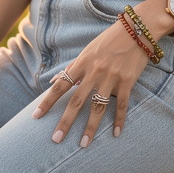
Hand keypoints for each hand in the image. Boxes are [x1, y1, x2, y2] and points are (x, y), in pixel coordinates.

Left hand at [32, 13, 149, 147]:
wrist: (137, 29)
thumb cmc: (110, 39)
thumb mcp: (88, 50)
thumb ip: (72, 67)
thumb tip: (54, 81)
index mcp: (83, 63)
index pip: (61, 85)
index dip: (47, 101)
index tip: (36, 116)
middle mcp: (95, 71)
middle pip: (76, 100)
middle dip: (65, 121)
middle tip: (56, 139)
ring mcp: (111, 77)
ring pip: (98, 107)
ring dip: (90, 127)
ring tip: (83, 144)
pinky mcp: (128, 81)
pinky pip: (122, 104)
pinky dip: (119, 120)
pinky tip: (116, 133)